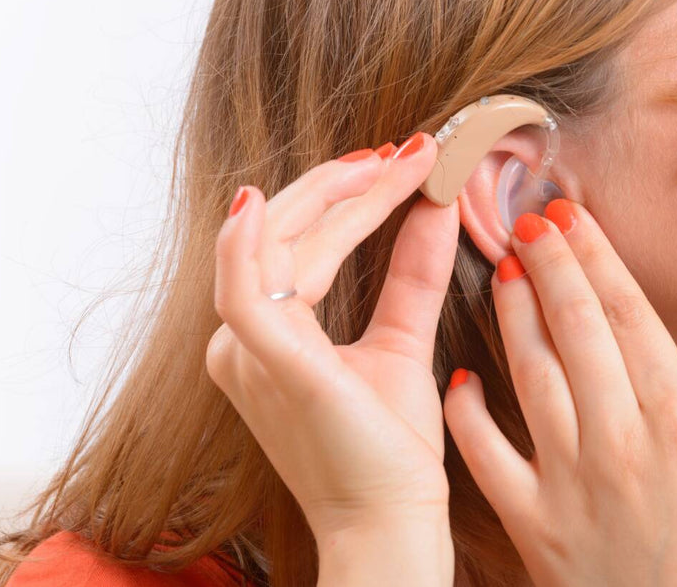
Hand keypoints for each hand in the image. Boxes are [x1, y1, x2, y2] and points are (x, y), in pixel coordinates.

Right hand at [208, 134, 456, 574]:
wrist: (390, 522)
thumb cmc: (386, 446)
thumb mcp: (400, 341)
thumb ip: (410, 274)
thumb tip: (435, 206)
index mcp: (264, 336)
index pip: (299, 241)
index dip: (346, 195)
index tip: (399, 161)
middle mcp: (240, 341)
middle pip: (284, 231)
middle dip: (345, 185)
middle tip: (404, 154)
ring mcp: (247, 352)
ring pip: (278, 243)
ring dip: (335, 197)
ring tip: (393, 164)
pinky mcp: (270, 364)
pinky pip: (245, 290)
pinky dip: (251, 242)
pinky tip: (271, 200)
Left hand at [443, 199, 676, 586]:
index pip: (632, 319)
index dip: (599, 260)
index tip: (574, 218)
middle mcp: (620, 441)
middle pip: (578, 330)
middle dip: (551, 265)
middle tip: (528, 218)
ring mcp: (568, 479)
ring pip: (531, 374)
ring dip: (513, 316)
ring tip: (501, 270)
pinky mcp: (530, 520)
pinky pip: (486, 454)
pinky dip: (467, 414)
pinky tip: (458, 376)